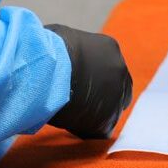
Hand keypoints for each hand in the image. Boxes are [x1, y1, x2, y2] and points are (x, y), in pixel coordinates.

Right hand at [45, 24, 132, 139]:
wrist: (49, 71)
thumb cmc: (48, 51)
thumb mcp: (65, 38)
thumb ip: (74, 48)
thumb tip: (63, 52)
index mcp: (110, 49)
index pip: (110, 67)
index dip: (97, 78)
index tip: (83, 84)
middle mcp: (119, 70)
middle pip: (118, 88)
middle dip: (104, 96)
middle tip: (83, 102)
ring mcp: (117, 96)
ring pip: (112, 111)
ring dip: (96, 114)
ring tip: (73, 113)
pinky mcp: (106, 121)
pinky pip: (100, 129)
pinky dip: (87, 129)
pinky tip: (71, 123)